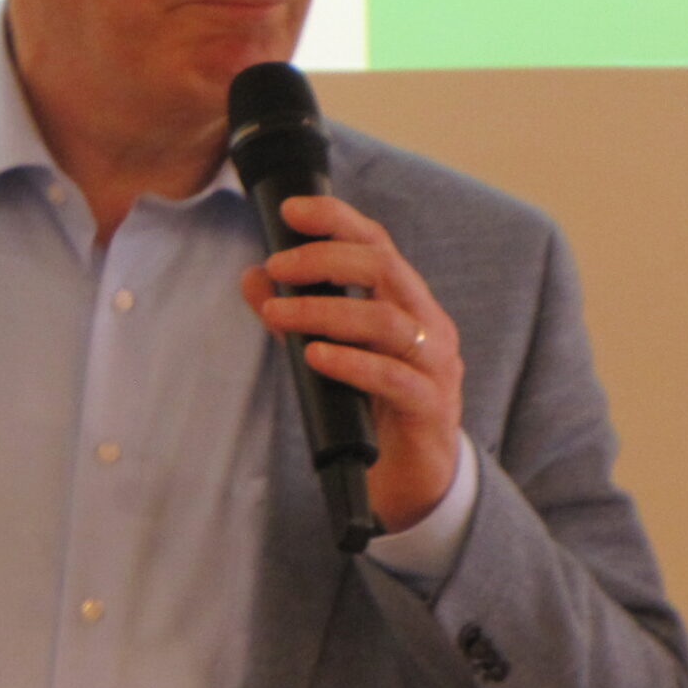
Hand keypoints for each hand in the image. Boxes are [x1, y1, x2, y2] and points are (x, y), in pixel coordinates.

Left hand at [240, 194, 463, 533]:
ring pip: (386, 322)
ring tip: (278, 314)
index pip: (377, 244)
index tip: (289, 210)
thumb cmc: (373, 406)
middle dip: (325, 259)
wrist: (414, 477)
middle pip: (385, 268)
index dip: (337, 219)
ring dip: (325, 312)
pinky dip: (351, 363)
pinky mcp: (430, 407)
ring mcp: (435, 365)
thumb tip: (252, 277)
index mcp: (407, 302)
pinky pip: (394, 377)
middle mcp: (428, 324)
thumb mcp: (329, 353)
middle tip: (276, 266)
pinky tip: (315, 357)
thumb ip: (296, 314)